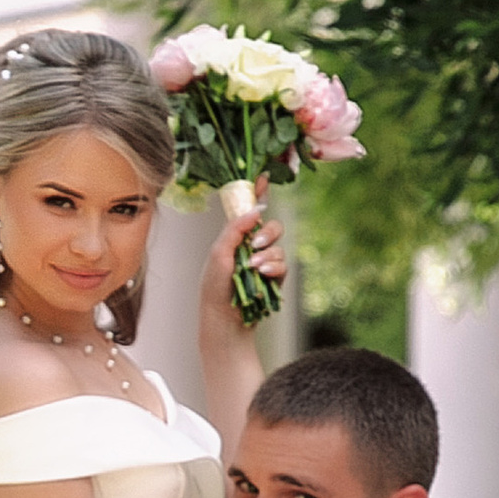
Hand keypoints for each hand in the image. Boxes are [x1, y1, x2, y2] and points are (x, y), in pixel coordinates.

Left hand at [200, 184, 286, 334]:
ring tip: (254, 269)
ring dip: (268, 256)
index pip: (249, 210)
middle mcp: (251, 247)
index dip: (257, 193)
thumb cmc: (215, 287)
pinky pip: (283, 264)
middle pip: (271, 226)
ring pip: (279, 247)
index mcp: (234, 237)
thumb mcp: (219, 254)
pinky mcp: (274, 278)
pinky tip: (263, 275)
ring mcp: (264, 262)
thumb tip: (256, 210)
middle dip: (268, 232)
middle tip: (256, 243)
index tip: (264, 177)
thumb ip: (236, 230)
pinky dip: (274, 268)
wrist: (226, 320)